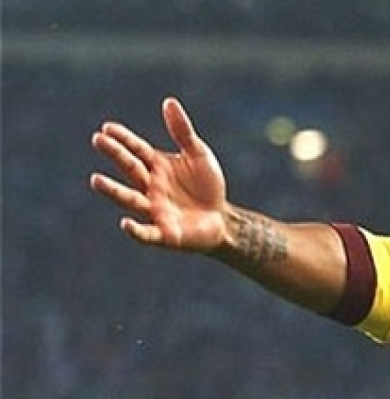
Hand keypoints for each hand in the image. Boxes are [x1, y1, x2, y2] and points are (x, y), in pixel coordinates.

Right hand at [90, 97, 227, 251]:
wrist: (222, 219)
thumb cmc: (207, 186)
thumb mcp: (199, 155)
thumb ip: (183, 132)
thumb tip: (169, 101)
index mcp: (157, 166)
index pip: (136, 150)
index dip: (123, 139)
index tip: (107, 128)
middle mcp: (150, 187)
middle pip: (130, 169)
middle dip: (115, 155)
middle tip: (98, 140)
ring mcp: (155, 210)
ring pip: (130, 199)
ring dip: (113, 190)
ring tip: (96, 179)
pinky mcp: (165, 233)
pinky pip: (147, 233)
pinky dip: (136, 230)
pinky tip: (125, 223)